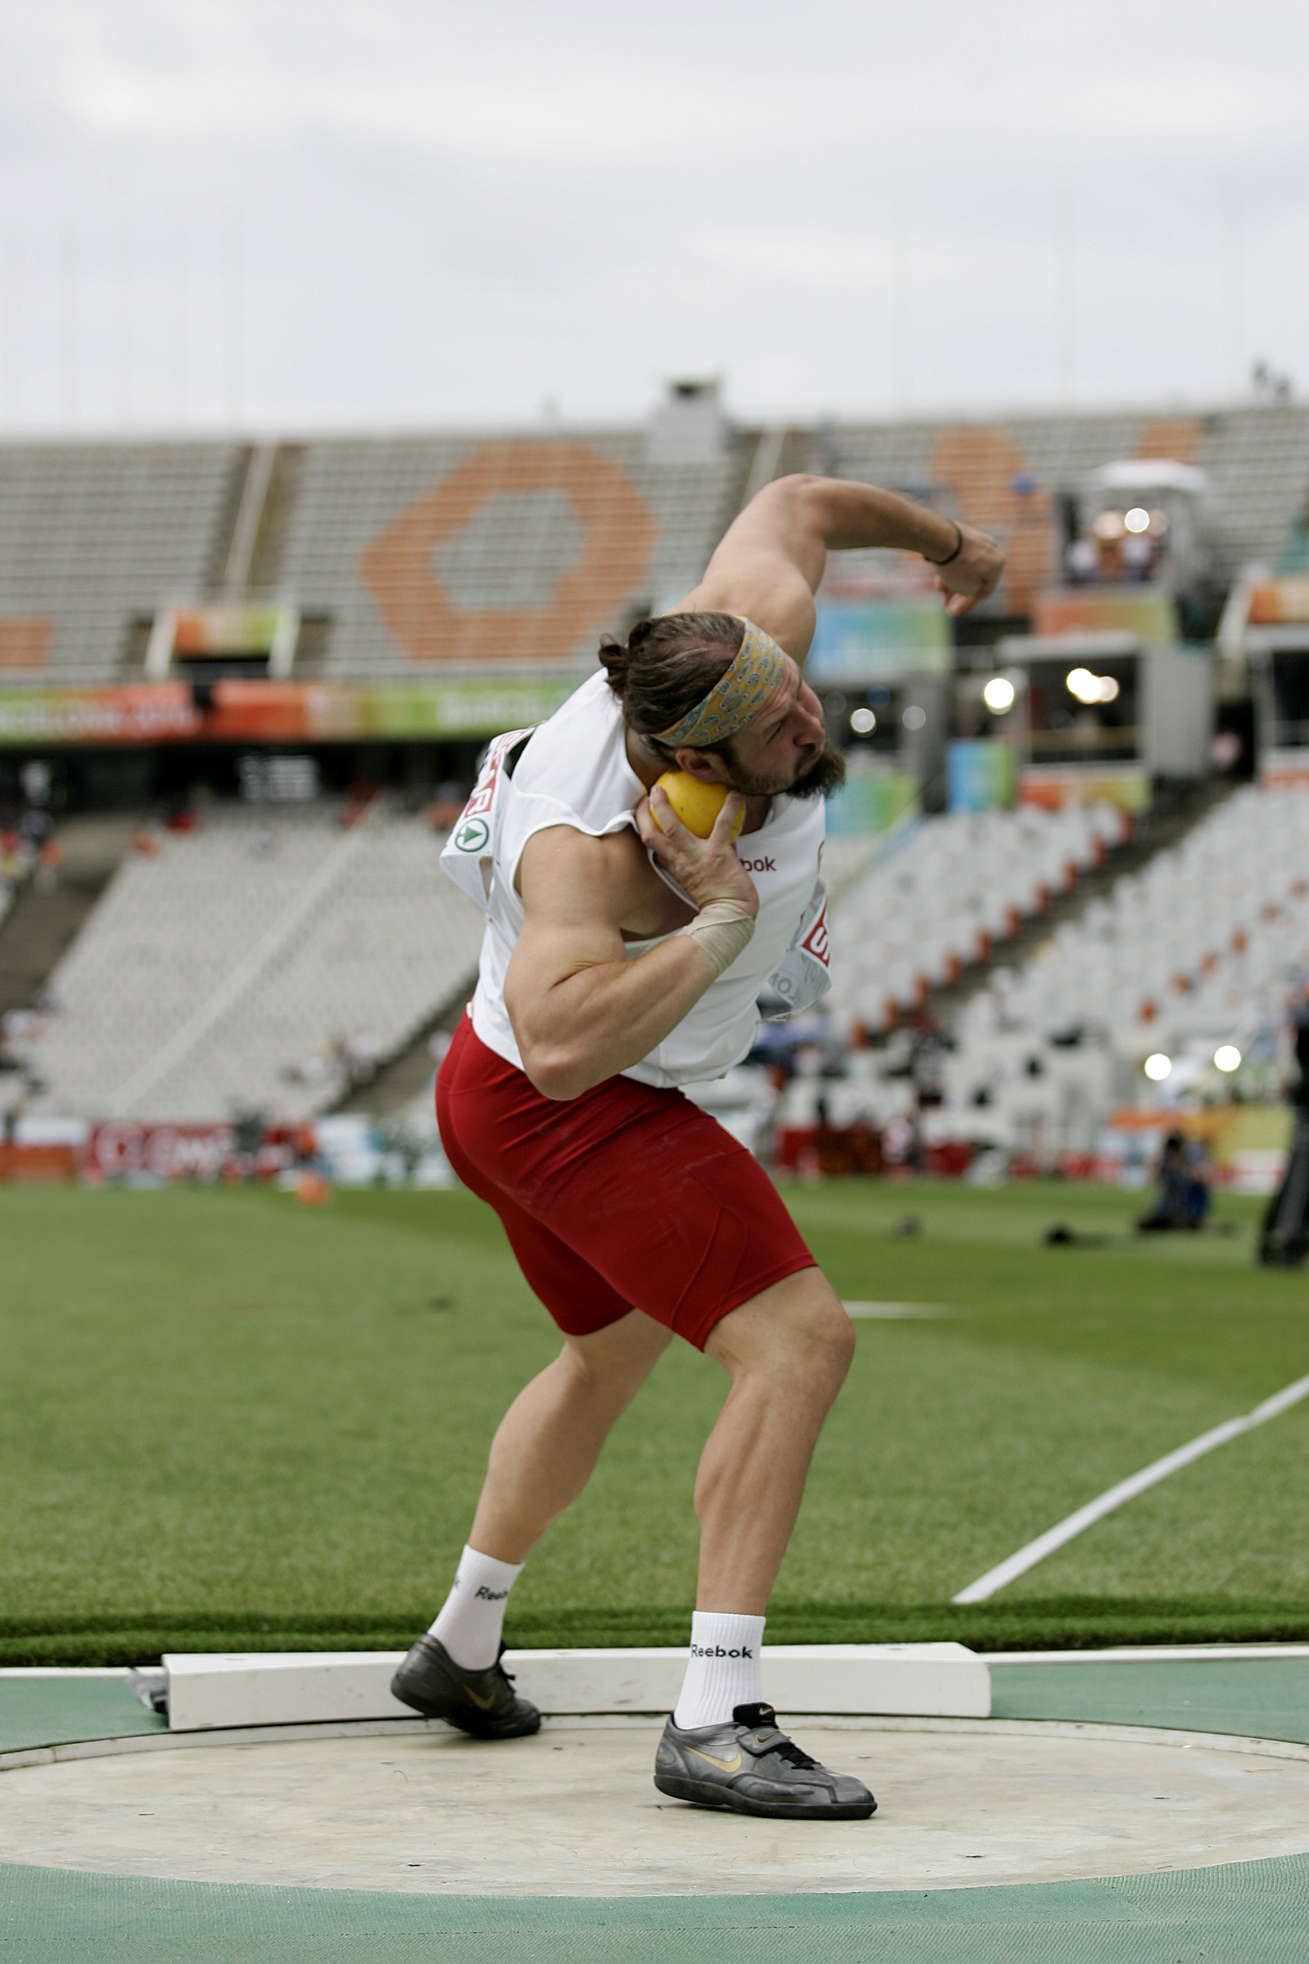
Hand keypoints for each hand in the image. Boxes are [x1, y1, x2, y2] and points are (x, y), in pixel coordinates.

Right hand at [634, 785, 758, 917]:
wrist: (731, 913)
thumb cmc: (716, 897)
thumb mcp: (695, 878)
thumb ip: (691, 859)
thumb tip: (700, 838)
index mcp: (674, 865)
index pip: (651, 843)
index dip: (643, 824)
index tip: (643, 808)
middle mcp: (680, 861)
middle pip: (652, 835)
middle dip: (646, 812)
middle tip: (652, 791)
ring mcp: (697, 857)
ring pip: (674, 828)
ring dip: (666, 806)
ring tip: (671, 786)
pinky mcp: (718, 854)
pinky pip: (722, 825)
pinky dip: (729, 808)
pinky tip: (735, 793)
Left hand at [934, 524, 1004, 617]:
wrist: (943, 538)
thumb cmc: (958, 566)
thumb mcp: (968, 589)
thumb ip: (970, 595)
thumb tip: (966, 594)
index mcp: (999, 563)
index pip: (986, 590)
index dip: (968, 603)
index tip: (953, 612)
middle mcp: (992, 549)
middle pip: (975, 577)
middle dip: (958, 592)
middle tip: (945, 602)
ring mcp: (978, 539)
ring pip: (965, 566)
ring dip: (952, 580)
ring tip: (938, 588)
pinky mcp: (962, 533)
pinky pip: (958, 554)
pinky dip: (950, 565)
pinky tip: (937, 573)